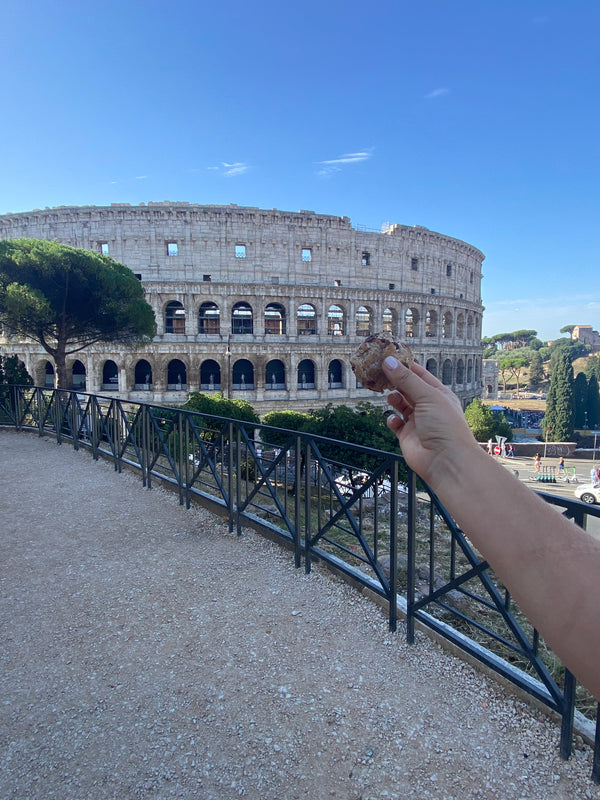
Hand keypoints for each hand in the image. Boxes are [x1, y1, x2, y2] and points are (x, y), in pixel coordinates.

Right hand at [382, 356, 478, 487]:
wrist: (445, 461)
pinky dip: (392, 420)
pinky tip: (394, 420)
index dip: (405, 366)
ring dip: (394, 399)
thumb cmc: (444, 426)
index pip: (420, 375)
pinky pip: (395, 423)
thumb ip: (406, 379)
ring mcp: (418, 421)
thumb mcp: (426, 396)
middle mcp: (428, 407)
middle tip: (380, 372)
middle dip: (395, 381)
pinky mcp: (407, 436)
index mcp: (439, 394)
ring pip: (401, 404)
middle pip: (408, 388)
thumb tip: (389, 361)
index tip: (389, 357)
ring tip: (391, 396)